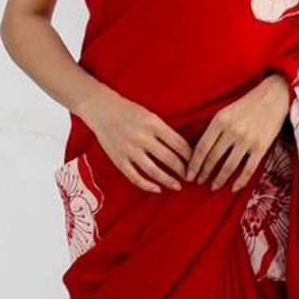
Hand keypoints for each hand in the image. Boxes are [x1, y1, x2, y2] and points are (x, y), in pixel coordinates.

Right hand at [75, 84, 191, 192]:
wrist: (101, 109)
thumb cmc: (129, 111)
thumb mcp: (150, 115)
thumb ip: (164, 131)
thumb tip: (184, 150)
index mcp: (153, 124)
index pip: (179, 144)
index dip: (191, 156)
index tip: (197, 163)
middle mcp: (142, 137)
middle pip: (169, 159)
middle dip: (183, 170)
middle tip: (191, 177)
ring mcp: (129, 150)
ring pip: (154, 171)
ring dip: (169, 181)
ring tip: (178, 186)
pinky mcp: (119, 159)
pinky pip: (135, 177)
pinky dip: (147, 185)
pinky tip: (157, 189)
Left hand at [186, 74, 289, 192]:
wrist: (274, 96)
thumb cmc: (247, 104)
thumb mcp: (225, 111)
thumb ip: (214, 128)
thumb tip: (200, 151)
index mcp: (220, 120)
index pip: (202, 147)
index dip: (194, 164)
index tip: (189, 175)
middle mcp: (232, 131)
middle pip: (213, 158)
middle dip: (203, 173)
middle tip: (198, 182)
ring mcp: (247, 140)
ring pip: (228, 166)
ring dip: (219, 179)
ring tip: (213, 187)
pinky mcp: (261, 146)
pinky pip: (248, 169)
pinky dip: (240, 181)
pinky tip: (233, 188)